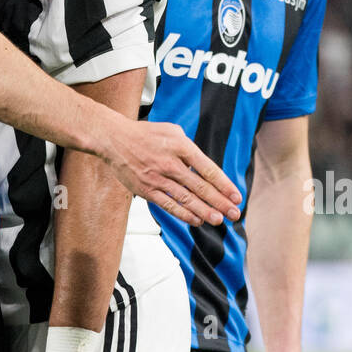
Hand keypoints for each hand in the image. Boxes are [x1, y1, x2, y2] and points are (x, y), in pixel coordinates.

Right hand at [104, 119, 240, 226]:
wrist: (114, 139)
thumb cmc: (145, 134)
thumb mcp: (172, 130)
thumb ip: (189, 148)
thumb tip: (204, 166)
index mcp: (180, 146)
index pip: (208, 168)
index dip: (224, 184)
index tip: (237, 196)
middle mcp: (170, 163)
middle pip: (200, 186)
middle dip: (220, 201)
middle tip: (235, 213)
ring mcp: (158, 178)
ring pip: (186, 198)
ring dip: (205, 211)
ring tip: (219, 220)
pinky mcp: (147, 190)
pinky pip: (168, 205)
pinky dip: (183, 214)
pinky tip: (196, 220)